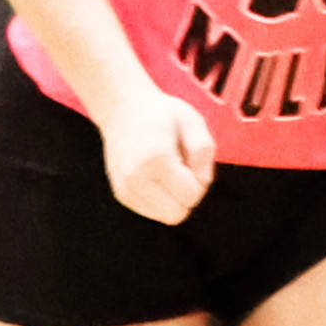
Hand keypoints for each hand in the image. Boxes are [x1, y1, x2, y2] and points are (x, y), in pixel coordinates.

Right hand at [98, 80, 219, 225]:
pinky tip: (156, 175)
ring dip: (174, 198)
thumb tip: (202, 183)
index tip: (191, 160)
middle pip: (178, 214)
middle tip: (183, 168)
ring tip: (168, 170)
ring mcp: (126, 188)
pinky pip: (152, 212)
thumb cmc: (162, 114)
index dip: (200, 180)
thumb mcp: (193, 121)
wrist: (122, 108)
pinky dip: (160, 199)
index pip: (191, 196)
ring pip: (165, 217)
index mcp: (156, 158)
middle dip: (187, 194)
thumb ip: (204, 151)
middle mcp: (136, 178)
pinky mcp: (122, 194)